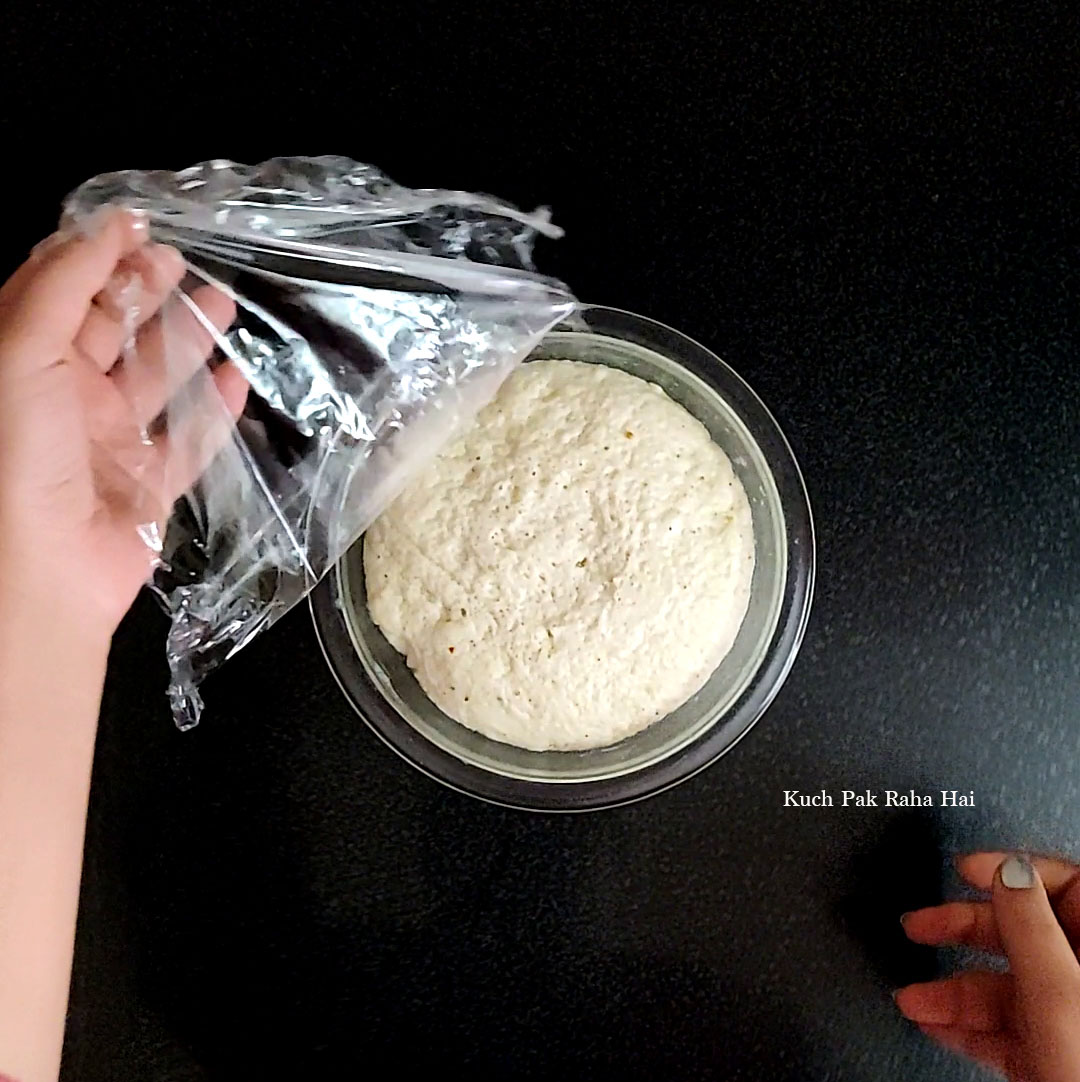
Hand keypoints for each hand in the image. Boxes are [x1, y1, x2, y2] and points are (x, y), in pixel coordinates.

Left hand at [0, 210, 246, 634]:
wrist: (42, 570)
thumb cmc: (20, 455)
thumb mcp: (24, 350)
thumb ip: (66, 285)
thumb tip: (109, 226)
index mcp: (21, 364)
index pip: (57, 293)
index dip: (93, 255)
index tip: (136, 225)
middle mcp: (61, 399)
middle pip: (108, 331)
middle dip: (142, 291)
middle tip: (179, 261)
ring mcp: (107, 444)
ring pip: (154, 381)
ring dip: (187, 340)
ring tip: (224, 304)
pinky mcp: (146, 487)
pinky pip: (187, 441)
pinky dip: (213, 410)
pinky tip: (237, 379)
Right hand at [897, 852, 1079, 1080]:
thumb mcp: (1060, 994)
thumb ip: (1030, 927)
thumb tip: (1008, 872)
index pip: (1066, 885)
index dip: (1013, 870)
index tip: (966, 869)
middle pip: (1023, 934)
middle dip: (963, 933)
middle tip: (921, 926)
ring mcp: (1073, 1022)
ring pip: (1006, 986)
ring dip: (951, 989)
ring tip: (913, 997)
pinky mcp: (1054, 1059)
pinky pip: (1003, 1029)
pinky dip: (964, 1025)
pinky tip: (934, 1024)